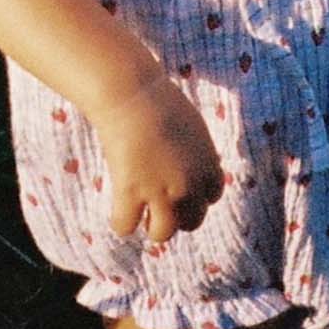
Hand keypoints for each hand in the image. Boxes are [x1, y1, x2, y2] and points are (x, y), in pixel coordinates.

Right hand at [91, 68, 226, 243]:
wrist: (133, 94)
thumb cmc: (159, 101)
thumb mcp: (193, 127)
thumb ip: (195, 153)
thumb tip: (188, 168)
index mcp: (207, 166)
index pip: (210, 197)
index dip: (194, 196)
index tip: (179, 190)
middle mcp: (189, 185)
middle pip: (191, 220)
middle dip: (177, 216)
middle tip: (159, 206)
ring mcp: (160, 193)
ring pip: (162, 233)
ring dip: (153, 227)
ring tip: (141, 213)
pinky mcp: (130, 193)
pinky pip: (125, 226)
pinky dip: (121, 222)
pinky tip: (118, 210)